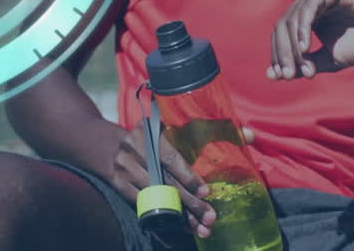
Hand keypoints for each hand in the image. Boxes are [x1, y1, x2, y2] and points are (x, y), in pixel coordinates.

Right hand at [107, 119, 254, 238]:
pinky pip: (143, 205)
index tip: (206, 192)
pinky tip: (181, 225)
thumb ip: (208, 129)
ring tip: (200, 228)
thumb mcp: (168, 126)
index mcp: (149, 132)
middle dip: (190, 203)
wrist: (102, 143)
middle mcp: (135, 150)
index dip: (189, 177)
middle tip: (211, 218)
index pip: (171, 158)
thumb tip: (251, 135)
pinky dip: (164, 216)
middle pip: (167, 181)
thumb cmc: (147, 135)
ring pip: (157, 197)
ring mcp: (124, 169)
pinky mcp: (117, 185)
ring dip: (180, 215)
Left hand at [268, 0, 353, 79]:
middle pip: (282, 27)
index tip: (278, 77)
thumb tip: (279, 75)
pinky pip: (307, 9)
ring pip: (291, 20)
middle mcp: (308, 1)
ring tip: (298, 67)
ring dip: (291, 46)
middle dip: (282, 53)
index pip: (283, 35)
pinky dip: (302, 29)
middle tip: (286, 75)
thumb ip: (308, 63)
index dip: (279, 55)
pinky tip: (304, 47)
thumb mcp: (332, 57)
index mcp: (307, 16)